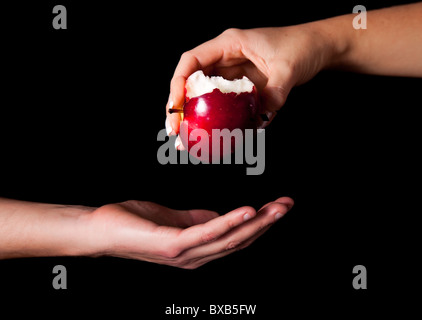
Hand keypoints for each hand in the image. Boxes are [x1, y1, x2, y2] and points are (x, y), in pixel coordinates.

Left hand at [88, 197, 293, 268]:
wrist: (102, 229)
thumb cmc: (137, 222)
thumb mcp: (177, 220)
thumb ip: (200, 221)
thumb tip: (223, 217)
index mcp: (199, 250)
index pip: (237, 238)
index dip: (260, 224)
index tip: (280, 206)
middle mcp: (197, 257)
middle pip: (240, 241)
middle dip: (267, 224)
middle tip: (288, 205)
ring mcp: (185, 254)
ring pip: (229, 240)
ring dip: (256, 224)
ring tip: (277, 208)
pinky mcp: (173, 245)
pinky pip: (207, 234)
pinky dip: (229, 223)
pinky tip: (248, 211)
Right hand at [166, 26, 336, 135]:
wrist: (318, 47)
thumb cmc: (302, 46)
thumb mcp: (288, 68)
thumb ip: (273, 93)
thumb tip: (259, 120)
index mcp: (229, 44)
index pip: (192, 61)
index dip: (177, 84)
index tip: (175, 107)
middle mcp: (226, 59)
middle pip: (191, 81)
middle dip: (180, 107)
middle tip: (175, 131)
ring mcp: (233, 75)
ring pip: (204, 96)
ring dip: (194, 118)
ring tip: (186, 141)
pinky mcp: (242, 89)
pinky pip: (223, 106)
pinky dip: (216, 121)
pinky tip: (212, 137)